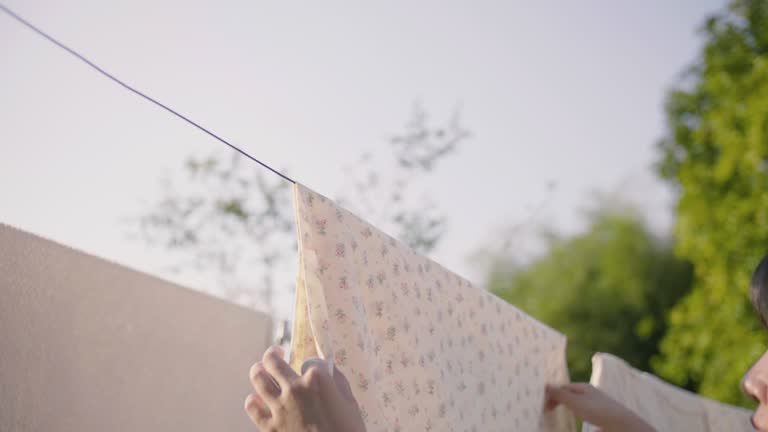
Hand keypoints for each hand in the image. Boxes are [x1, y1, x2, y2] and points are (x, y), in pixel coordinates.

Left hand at [244, 346, 366, 431]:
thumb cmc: (348, 431)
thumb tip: (328, 370)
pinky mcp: (270, 427)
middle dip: (274, 353)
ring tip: (261, 369)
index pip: (310, 359)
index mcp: (318, 379)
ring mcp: (280, 407)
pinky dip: (254, 400)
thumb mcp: (350, 404)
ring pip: (258, 377)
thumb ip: (337, 382)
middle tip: (277, 353)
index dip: (313, 365)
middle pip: (273, 360)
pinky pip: (252, 406)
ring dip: (259, 370)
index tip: (314, 369)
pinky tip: (258, 399)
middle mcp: (295, 388)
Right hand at [545, 383, 655, 431]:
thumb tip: (544, 386)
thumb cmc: (598, 411)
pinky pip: (585, 415)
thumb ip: (560, 395)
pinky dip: (578, 417)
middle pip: (570, 395)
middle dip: (559, 401)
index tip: (543, 405)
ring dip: (568, 409)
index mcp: (584, 387)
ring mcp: (596, 405)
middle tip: (547, 410)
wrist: (622, 425)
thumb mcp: (575, 402)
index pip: (563, 387)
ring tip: (560, 416)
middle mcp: (590, 394)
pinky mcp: (601, 417)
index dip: (552, 394)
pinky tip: (578, 424)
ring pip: (578, 406)